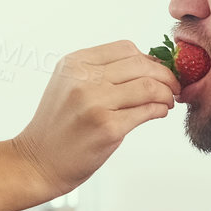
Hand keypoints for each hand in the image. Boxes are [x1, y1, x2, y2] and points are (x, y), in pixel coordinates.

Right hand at [12, 41, 178, 197]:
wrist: (37, 162)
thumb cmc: (59, 126)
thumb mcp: (69, 85)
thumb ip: (100, 72)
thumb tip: (149, 65)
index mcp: (74, 63)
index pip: (126, 48)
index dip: (149, 59)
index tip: (158, 72)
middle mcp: (83, 79)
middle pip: (141, 65)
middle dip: (165, 75)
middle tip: (172, 87)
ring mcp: (95, 103)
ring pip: (148, 86)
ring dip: (166, 93)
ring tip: (167, 101)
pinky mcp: (107, 127)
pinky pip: (147, 111)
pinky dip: (159, 110)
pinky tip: (158, 113)